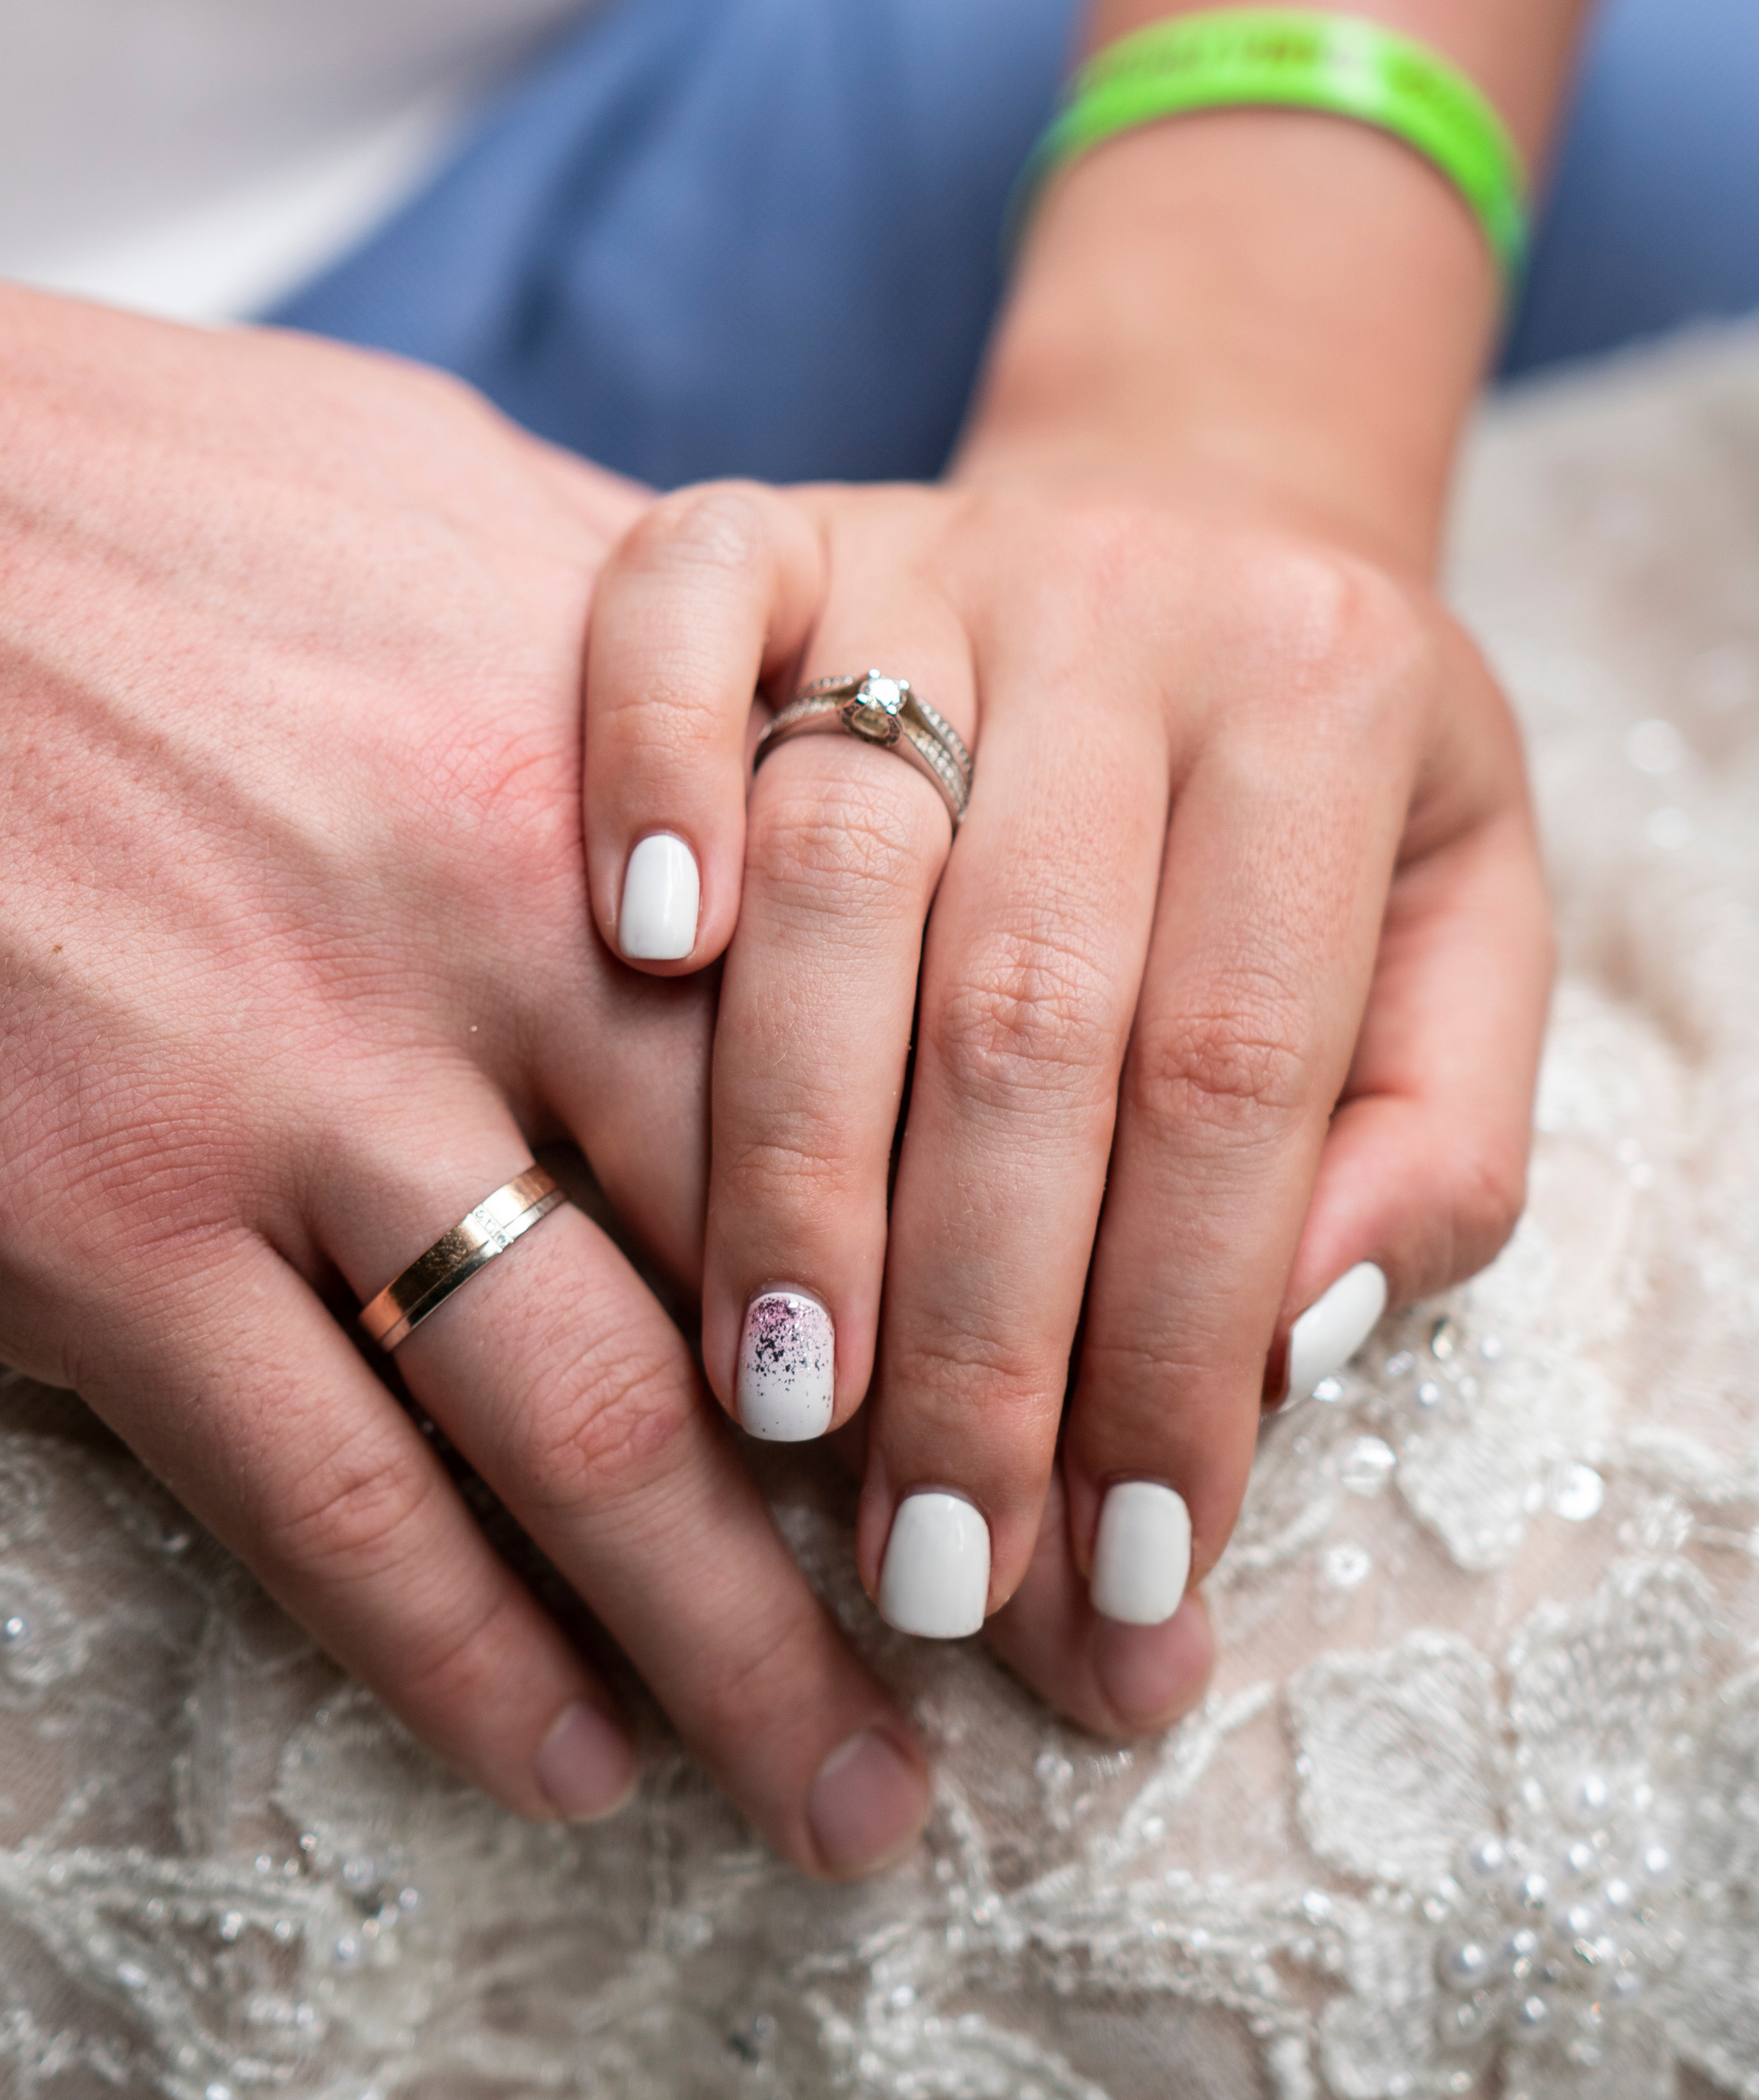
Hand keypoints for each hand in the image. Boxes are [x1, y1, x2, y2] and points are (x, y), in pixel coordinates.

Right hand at [0, 236, 930, 1877]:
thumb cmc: (88, 482)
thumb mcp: (430, 493)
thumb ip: (650, 658)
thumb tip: (821, 752)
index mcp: (597, 756)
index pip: (896, 1049)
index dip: (1030, 1256)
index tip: (1111, 1404)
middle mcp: (484, 938)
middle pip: (798, 1281)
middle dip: (943, 1506)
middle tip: (1057, 1670)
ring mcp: (282, 1093)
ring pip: (589, 1439)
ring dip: (744, 1658)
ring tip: (857, 1805)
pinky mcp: (83, 1223)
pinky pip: (321, 1498)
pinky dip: (461, 1662)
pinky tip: (571, 1767)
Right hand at [581, 469, 1550, 1722]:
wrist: (1204, 520)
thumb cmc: (1327, 801)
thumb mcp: (1460, 949)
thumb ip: (1423, 1151)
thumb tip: (1282, 1351)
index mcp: (1332, 703)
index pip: (1239, 1076)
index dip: (1175, 1344)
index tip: (1122, 1579)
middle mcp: (1130, 608)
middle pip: (1029, 1005)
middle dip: (977, 1323)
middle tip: (928, 1561)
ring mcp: (931, 552)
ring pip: (840, 859)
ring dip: (795, 1153)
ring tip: (775, 1395)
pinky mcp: (773, 525)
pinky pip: (679, 606)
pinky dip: (647, 767)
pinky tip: (638, 960)